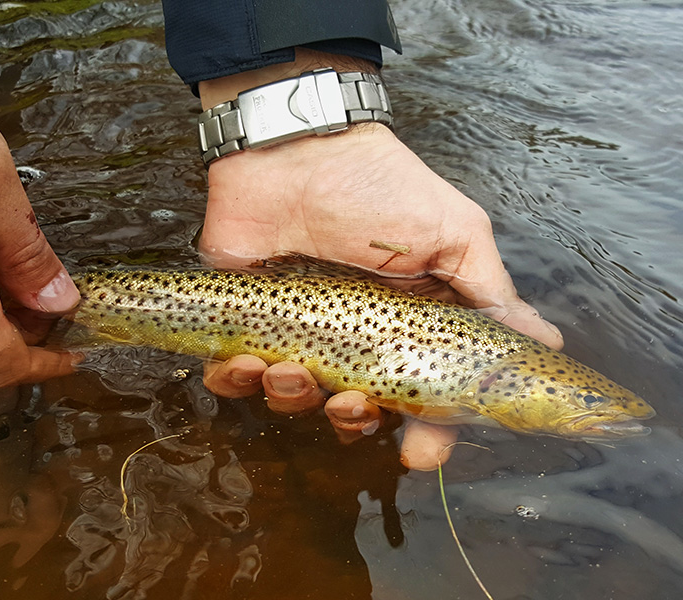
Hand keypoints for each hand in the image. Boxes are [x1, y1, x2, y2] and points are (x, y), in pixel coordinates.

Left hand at [194, 50, 563, 470]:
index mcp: (405, 325)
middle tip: (350, 399)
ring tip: (288, 366)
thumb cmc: (378, 187)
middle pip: (355, 411)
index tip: (420, 455)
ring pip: (294, 400)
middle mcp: (352, 337)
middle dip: (352, 419)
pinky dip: (236, 381)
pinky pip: (234, 377)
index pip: (420, 396)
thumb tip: (544, 342)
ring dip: (293, 397)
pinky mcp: (246, 320)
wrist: (295, 146)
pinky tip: (245, 360)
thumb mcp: (452, 233)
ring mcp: (296, 331)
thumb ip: (488, 293)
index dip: (426, 432)